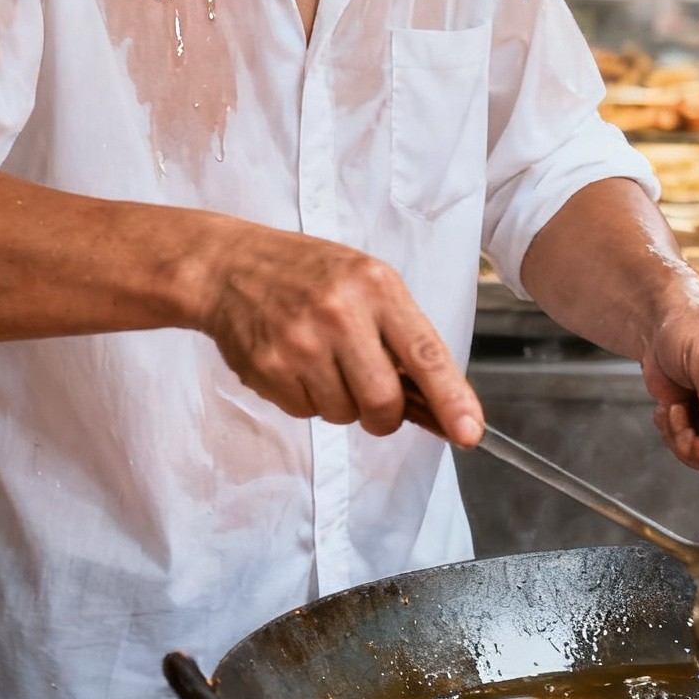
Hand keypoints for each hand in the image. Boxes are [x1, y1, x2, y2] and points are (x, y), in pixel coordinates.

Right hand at [198, 228, 482, 444]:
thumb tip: (436, 398)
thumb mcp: (366, 280)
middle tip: (376, 402)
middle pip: (383, 402)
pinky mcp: (268, 367)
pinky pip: (305, 412)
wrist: (229, 266)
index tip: (469, 431)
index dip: (451, 399)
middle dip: (384, 415)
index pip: (425, 354)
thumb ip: (400, 332)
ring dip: (341, 403)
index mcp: (377, 287)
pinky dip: (307, 398)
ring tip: (324, 361)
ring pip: (343, 413)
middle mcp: (340, 314)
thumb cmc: (309, 274)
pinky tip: (296, 363)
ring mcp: (300, 342)